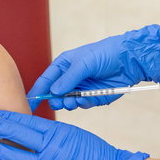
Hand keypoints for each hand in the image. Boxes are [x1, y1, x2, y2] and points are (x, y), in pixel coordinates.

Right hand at [28, 24, 159, 111]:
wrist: (130, 60)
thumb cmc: (106, 54)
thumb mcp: (85, 63)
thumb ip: (69, 78)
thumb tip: (54, 92)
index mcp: (64, 66)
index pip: (45, 81)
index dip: (36, 92)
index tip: (29, 104)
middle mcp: (70, 79)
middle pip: (54, 95)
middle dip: (56, 100)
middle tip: (61, 100)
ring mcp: (80, 89)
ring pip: (67, 103)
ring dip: (69, 103)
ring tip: (75, 99)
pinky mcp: (92, 98)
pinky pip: (82, 105)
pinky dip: (83, 104)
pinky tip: (87, 98)